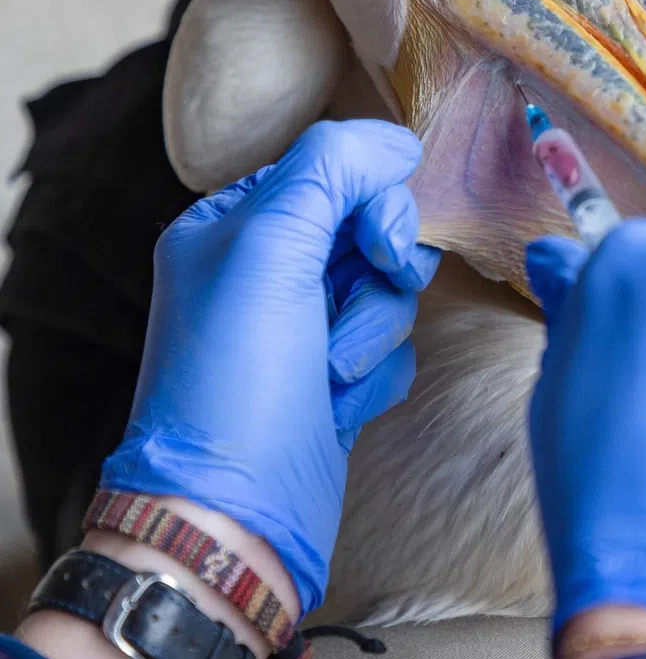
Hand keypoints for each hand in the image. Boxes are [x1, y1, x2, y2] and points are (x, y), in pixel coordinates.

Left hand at [100, 120, 440, 615]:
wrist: (235, 517)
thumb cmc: (238, 378)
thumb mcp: (270, 246)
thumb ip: (333, 168)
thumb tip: (398, 140)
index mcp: (232, 227)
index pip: (333, 173)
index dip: (372, 200)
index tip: (381, 241)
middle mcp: (266, 273)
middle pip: (372, 229)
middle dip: (382, 269)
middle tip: (375, 289)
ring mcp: (303, 330)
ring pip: (391, 291)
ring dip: (374, 331)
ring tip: (332, 373)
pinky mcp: (335, 381)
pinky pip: (393, 349)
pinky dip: (376, 374)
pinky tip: (338, 405)